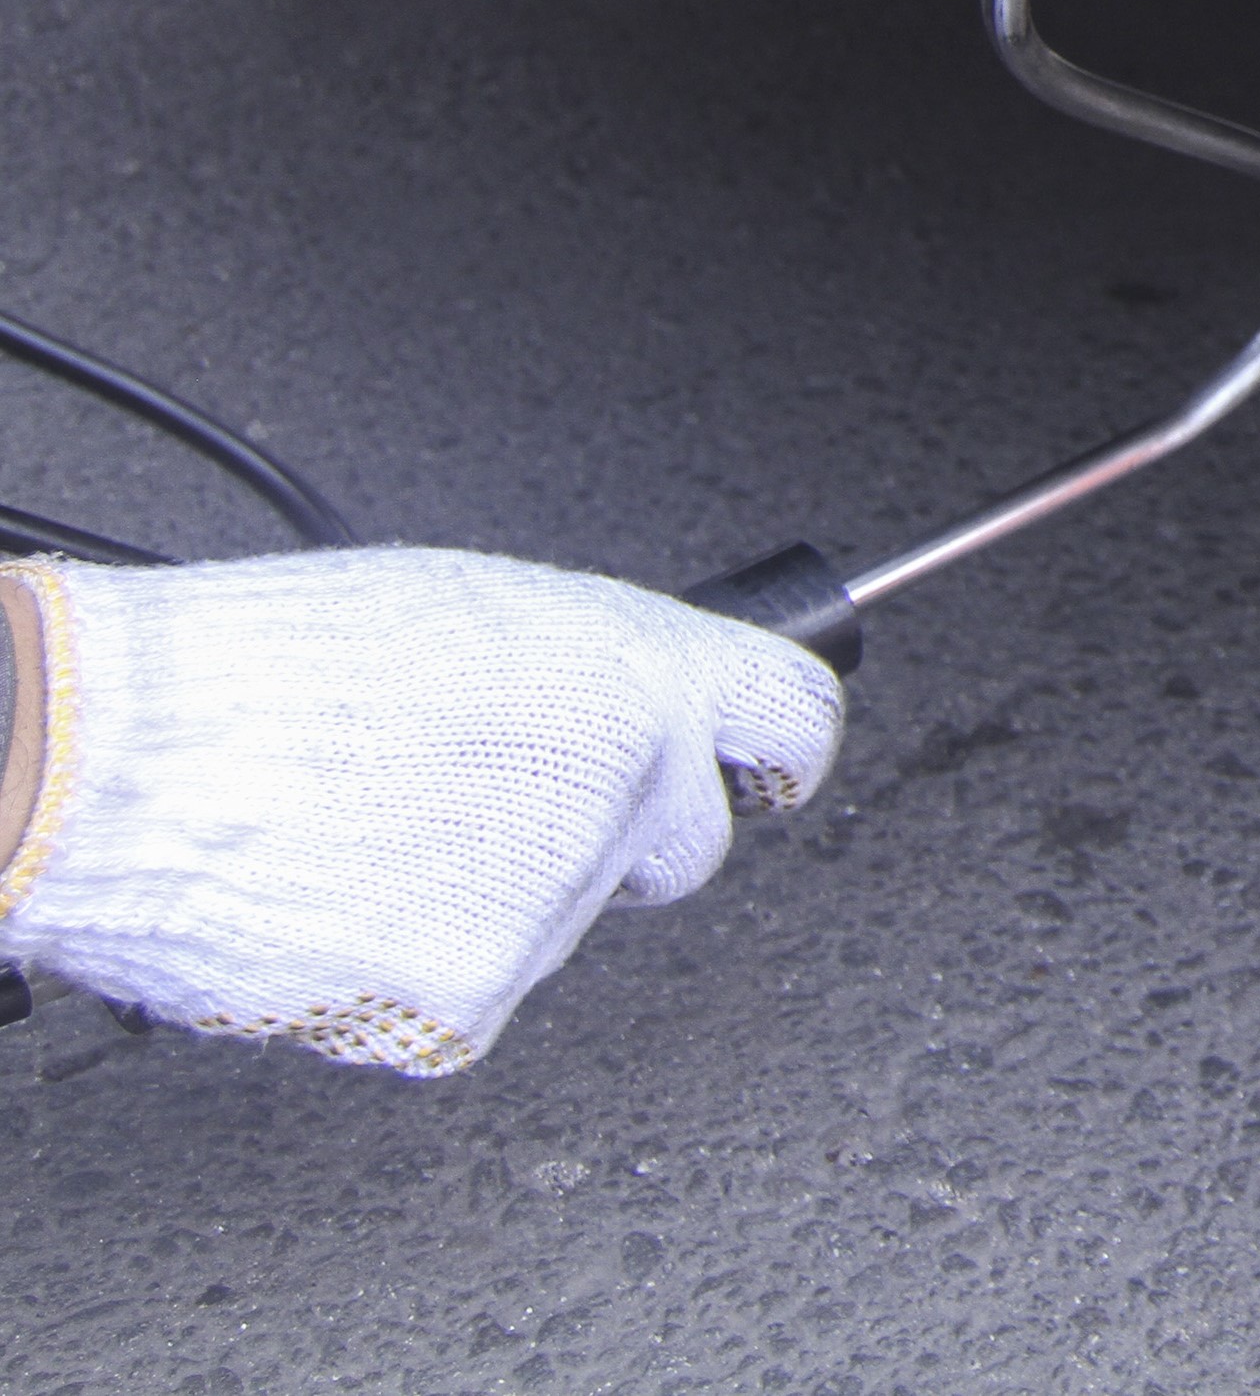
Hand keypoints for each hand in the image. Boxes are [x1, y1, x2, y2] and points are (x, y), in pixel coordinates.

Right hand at [0, 547, 842, 1074]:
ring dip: (491, 895)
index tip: (771, 773)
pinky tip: (337, 903)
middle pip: (689, 844)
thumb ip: (584, 667)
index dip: (784, 754)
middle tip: (497, 808)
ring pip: (563, 919)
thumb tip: (631, 705)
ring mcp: (552, 903)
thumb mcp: (470, 606)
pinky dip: (414, 969)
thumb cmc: (266, 665)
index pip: (794, 719)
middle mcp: (619, 785)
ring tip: (366, 829)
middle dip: (621, 837)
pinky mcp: (470, 1001)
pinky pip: (473, 995)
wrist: (116, 763)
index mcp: (630, 670)